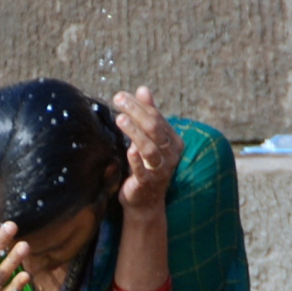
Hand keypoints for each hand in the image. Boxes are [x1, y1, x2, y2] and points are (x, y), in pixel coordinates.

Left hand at [111, 87, 181, 213]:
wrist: (145, 201)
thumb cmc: (146, 165)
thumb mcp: (149, 139)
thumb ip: (148, 115)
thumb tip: (143, 89)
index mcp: (173, 141)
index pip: (156, 117)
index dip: (139, 105)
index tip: (121, 96)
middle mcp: (170, 154)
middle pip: (154, 128)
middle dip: (135, 112)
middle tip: (118, 100)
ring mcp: (160, 170)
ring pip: (149, 147)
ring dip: (134, 132)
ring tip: (120, 119)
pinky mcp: (147, 183)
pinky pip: (143, 170)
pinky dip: (137, 160)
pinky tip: (129, 150)